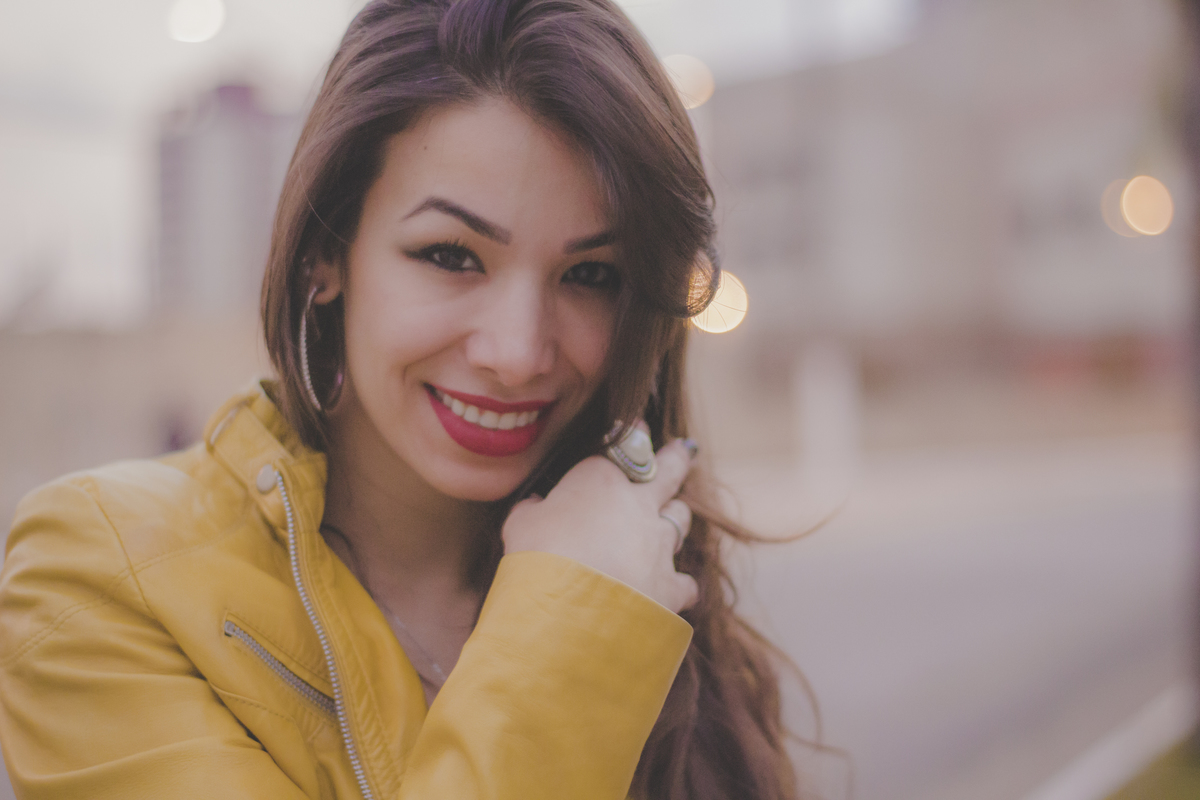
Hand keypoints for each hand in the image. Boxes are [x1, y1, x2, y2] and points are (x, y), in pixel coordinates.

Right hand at [501, 428, 698, 613]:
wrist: (571, 609)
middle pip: (669, 470)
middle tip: (685, 449)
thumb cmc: (539, 558)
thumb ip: (533, 510)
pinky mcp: (671, 584)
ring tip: (673, 517)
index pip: (620, 446)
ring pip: (680, 518)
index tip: (638, 428)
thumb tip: (535, 505)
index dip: (632, 434)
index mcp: (600, 479)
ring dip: (675, 517)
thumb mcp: (521, 525)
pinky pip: (685, 581)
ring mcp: (660, 543)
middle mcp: (638, 504)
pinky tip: (676, 590)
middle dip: (677, 457)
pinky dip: (680, 584)